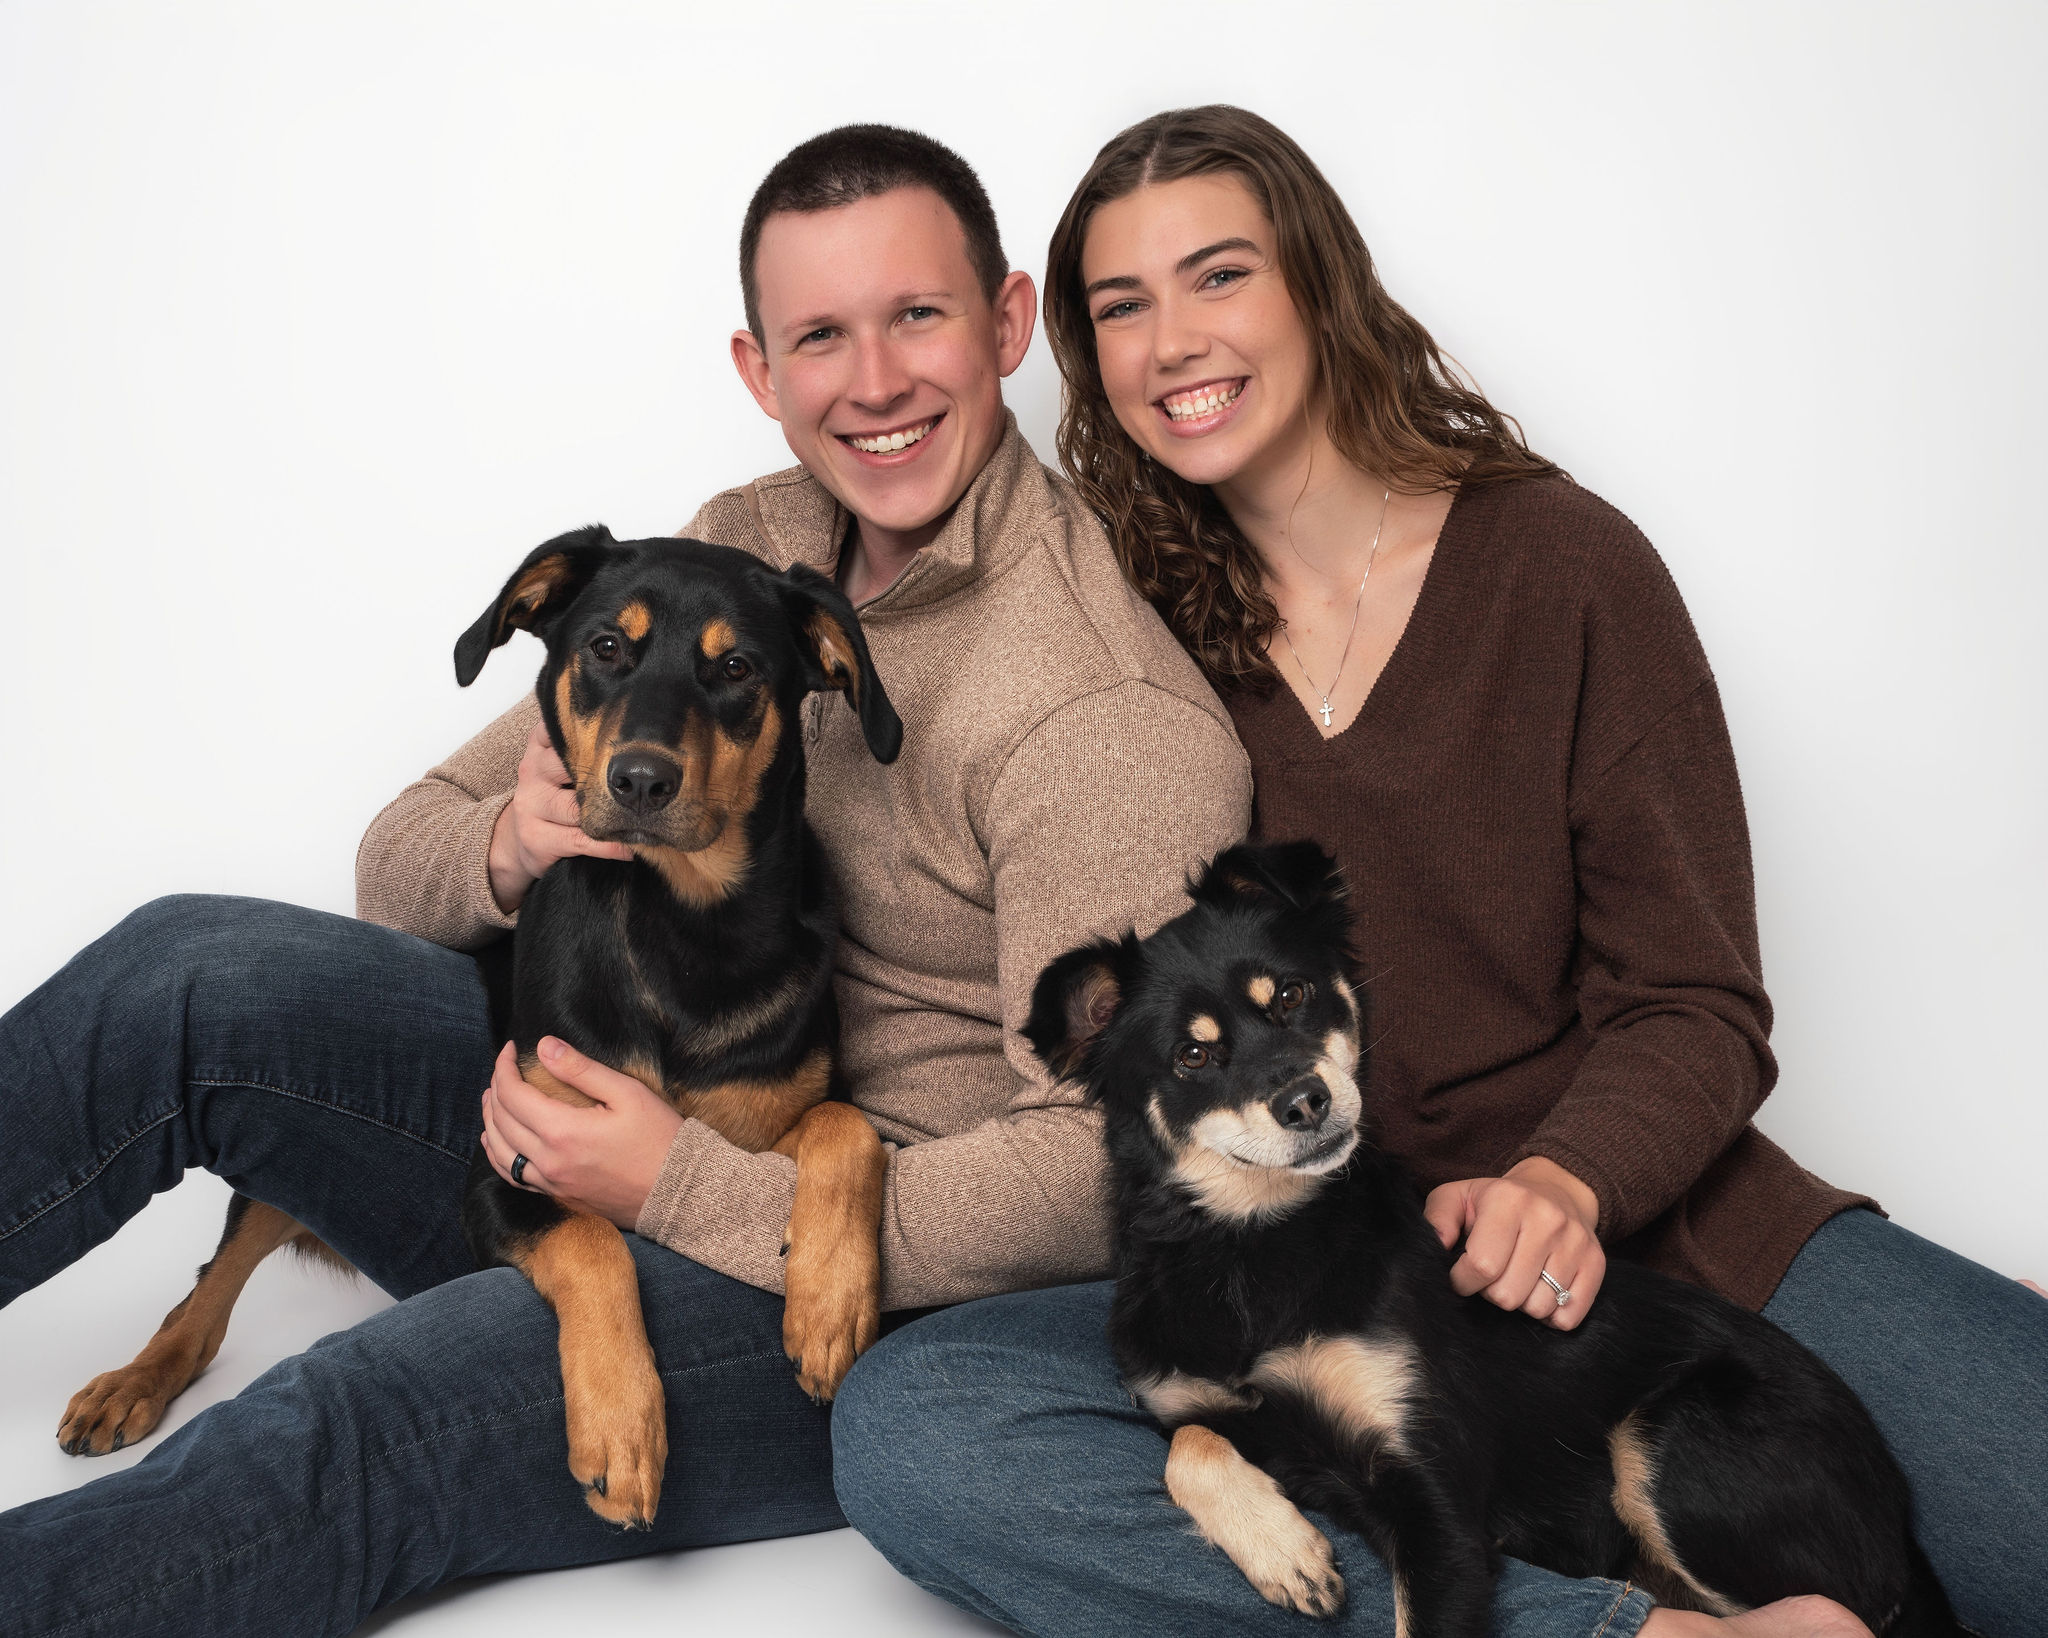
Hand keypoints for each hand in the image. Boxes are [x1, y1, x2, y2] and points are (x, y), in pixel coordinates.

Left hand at [480, 1038, 683, 1228]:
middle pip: (501, 1122)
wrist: (679, 1191)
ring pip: (500, 1153)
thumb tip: (543, 1046)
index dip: (504, 1067)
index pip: (512, 1094)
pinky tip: (498, 1142)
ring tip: (492, 1100)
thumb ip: (581, 1069)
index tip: (509, 1049)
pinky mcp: (560, 1196)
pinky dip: (499, 1156)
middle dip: (496, 1089)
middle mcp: (549, 1161)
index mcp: (563, 1132)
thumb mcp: (627, 1093)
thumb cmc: (660, 1138)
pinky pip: (514, 1178)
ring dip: (491, 1122)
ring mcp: (552, 1183)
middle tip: (503, 1069)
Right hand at [486, 720, 632, 912]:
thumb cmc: (554, 798)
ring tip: (642, 819)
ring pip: (577, 807)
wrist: (518, 841)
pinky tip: (628, 847)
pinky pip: (581, 839)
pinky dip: (609, 845)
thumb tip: (637, 736)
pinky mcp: (536, 837)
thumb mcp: (560, 768)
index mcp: (539, 747)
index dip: (590, 731)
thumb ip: (583, 750)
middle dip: (608, 776)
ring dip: (612, 816)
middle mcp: (532, 771)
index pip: (561, 727)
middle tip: (642, 782)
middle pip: (573, 766)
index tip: (624, 735)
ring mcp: (531, 805)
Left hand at [1423, 1157, 1604, 1330]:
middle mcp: (1547, 1219)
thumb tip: (1436, 1246)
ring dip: (1521, 1303)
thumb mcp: (1459, 1197)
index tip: (1462, 1275)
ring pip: (1538, 1308)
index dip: (1463, 1281)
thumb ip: (1437, 1219)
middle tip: (1493, 1275)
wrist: (1557, 1188)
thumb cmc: (1498, 1200)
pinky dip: (1551, 1315)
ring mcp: (1575, 1242)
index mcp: (1508, 1200)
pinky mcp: (1596, 1263)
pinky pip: (1569, 1317)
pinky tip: (1541, 1290)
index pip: (1481, 1265)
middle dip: (1491, 1293)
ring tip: (1518, 1279)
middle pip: (1508, 1294)